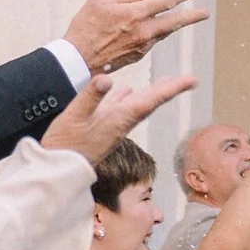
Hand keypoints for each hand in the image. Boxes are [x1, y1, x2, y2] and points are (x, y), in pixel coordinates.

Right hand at [45, 69, 197, 171]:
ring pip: (136, 105)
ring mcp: (112, 127)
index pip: (151, 100)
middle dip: (168, 90)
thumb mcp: (75, 116)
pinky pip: (120, 109)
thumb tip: (108, 79)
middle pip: (149, 103)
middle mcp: (121, 123)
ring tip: (164, 83)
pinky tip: (126, 92)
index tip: (192, 80)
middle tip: (187, 80)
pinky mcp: (102, 129)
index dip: (171, 88)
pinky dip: (126, 98)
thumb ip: (91, 97)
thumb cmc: (65, 144)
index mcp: (119, 118)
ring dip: (151, 93)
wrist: (57, 171)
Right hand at [65, 0, 205, 72]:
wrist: (77, 60)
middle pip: (175, 22)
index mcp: (135, 14)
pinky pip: (153, 40)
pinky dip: (158, 32)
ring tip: (187, 18)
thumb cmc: (85, 26)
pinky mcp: (138, 55)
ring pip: (165, 31)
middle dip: (192, 16)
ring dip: (176, 24)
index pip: (166, 1)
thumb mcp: (100, 0)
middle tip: (205, 13)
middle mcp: (143, 31)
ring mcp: (142, 46)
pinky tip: (159, 28)